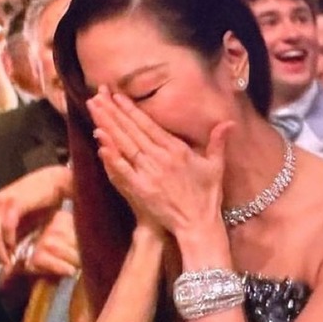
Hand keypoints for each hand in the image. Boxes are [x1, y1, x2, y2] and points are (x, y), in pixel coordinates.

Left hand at [0, 165, 71, 272]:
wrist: (55, 182)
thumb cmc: (39, 203)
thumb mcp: (20, 221)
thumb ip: (10, 236)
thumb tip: (3, 257)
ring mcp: (2, 202)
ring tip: (7, 262)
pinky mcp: (15, 202)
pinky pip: (6, 226)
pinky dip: (9, 240)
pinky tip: (14, 248)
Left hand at [86, 86, 232, 237]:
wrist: (199, 225)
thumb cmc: (207, 196)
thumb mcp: (215, 166)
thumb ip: (218, 142)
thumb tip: (228, 122)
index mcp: (177, 150)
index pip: (148, 125)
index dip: (131, 110)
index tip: (117, 96)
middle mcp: (161, 158)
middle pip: (132, 131)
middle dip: (113, 112)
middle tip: (97, 96)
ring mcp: (150, 173)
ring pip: (125, 145)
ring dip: (109, 126)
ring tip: (94, 110)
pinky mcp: (141, 189)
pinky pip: (123, 170)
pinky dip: (111, 156)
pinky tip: (100, 142)